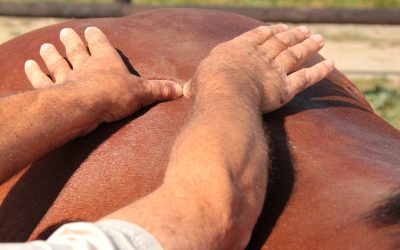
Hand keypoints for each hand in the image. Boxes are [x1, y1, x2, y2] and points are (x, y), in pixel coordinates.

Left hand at [24, 26, 182, 122]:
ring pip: (57, 63)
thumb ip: (159, 90)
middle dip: (71, 42)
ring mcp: (66, 78)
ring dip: (51, 55)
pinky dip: (34, 73)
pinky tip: (28, 65)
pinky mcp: (52, 91)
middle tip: (65, 32)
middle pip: (76, 50)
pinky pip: (41, 80)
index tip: (90, 30)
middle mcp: (84, 66)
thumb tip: (182, 88)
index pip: (101, 45)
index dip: (96, 38)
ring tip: (44, 47)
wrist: (85, 107)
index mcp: (106, 62)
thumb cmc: (113, 96)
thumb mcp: (142, 93)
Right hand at [185, 24, 333, 112]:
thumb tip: (185, 90)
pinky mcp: (284, 88)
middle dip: (292, 34)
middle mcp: (258, 56)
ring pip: (295, 54)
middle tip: (303, 29)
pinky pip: (306, 78)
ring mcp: (273, 70)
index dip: (269, 31)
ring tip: (319, 38)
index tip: (278, 28)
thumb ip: (195, 84)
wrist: (223, 93)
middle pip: (279, 42)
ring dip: (308, 45)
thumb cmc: (206, 88)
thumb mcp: (196, 82)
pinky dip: (320, 71)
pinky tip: (332, 64)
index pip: (257, 37)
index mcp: (238, 50)